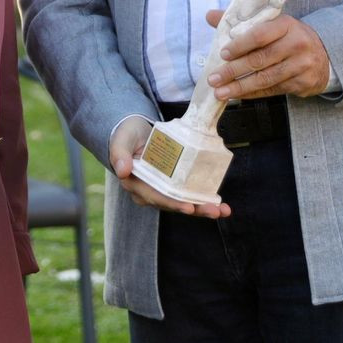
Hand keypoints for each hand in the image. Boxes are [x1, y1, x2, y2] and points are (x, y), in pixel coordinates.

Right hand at [107, 115, 230, 218]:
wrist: (135, 131)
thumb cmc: (127, 135)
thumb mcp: (121, 140)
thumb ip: (119, 153)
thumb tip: (122, 171)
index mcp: (136, 185)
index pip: (155, 197)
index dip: (172, 203)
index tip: (188, 207)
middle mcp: (150, 192)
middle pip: (174, 204)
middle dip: (195, 209)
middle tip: (214, 210)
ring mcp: (164, 190)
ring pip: (184, 203)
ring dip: (204, 208)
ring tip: (222, 210)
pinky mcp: (175, 185)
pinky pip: (189, 196)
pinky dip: (205, 200)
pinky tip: (222, 205)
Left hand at [206, 9, 333, 100]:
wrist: (325, 55)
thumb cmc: (289, 37)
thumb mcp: (272, 24)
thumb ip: (241, 21)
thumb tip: (210, 16)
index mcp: (286, 25)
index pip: (260, 34)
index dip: (240, 45)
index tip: (222, 54)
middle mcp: (296, 44)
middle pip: (261, 59)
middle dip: (234, 71)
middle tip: (214, 78)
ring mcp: (301, 65)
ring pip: (266, 78)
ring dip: (240, 87)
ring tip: (221, 92)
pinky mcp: (303, 83)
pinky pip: (273, 90)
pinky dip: (253, 94)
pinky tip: (238, 95)